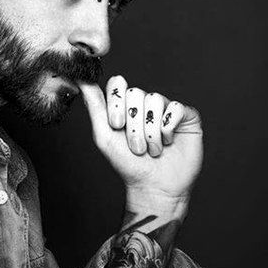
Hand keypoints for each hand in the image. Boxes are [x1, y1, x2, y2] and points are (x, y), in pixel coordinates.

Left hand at [78, 75, 202, 202]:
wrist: (155, 188)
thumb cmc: (128, 164)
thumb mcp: (105, 136)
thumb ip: (94, 107)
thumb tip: (81, 79)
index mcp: (125, 105)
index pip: (118, 84)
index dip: (117, 103)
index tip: (117, 125)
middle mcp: (146, 104)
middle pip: (136, 93)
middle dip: (134, 125)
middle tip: (136, 147)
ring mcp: (166, 108)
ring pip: (156, 100)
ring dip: (150, 132)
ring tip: (152, 150)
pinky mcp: (186, 116)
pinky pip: (176, 108)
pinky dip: (168, 129)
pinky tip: (168, 143)